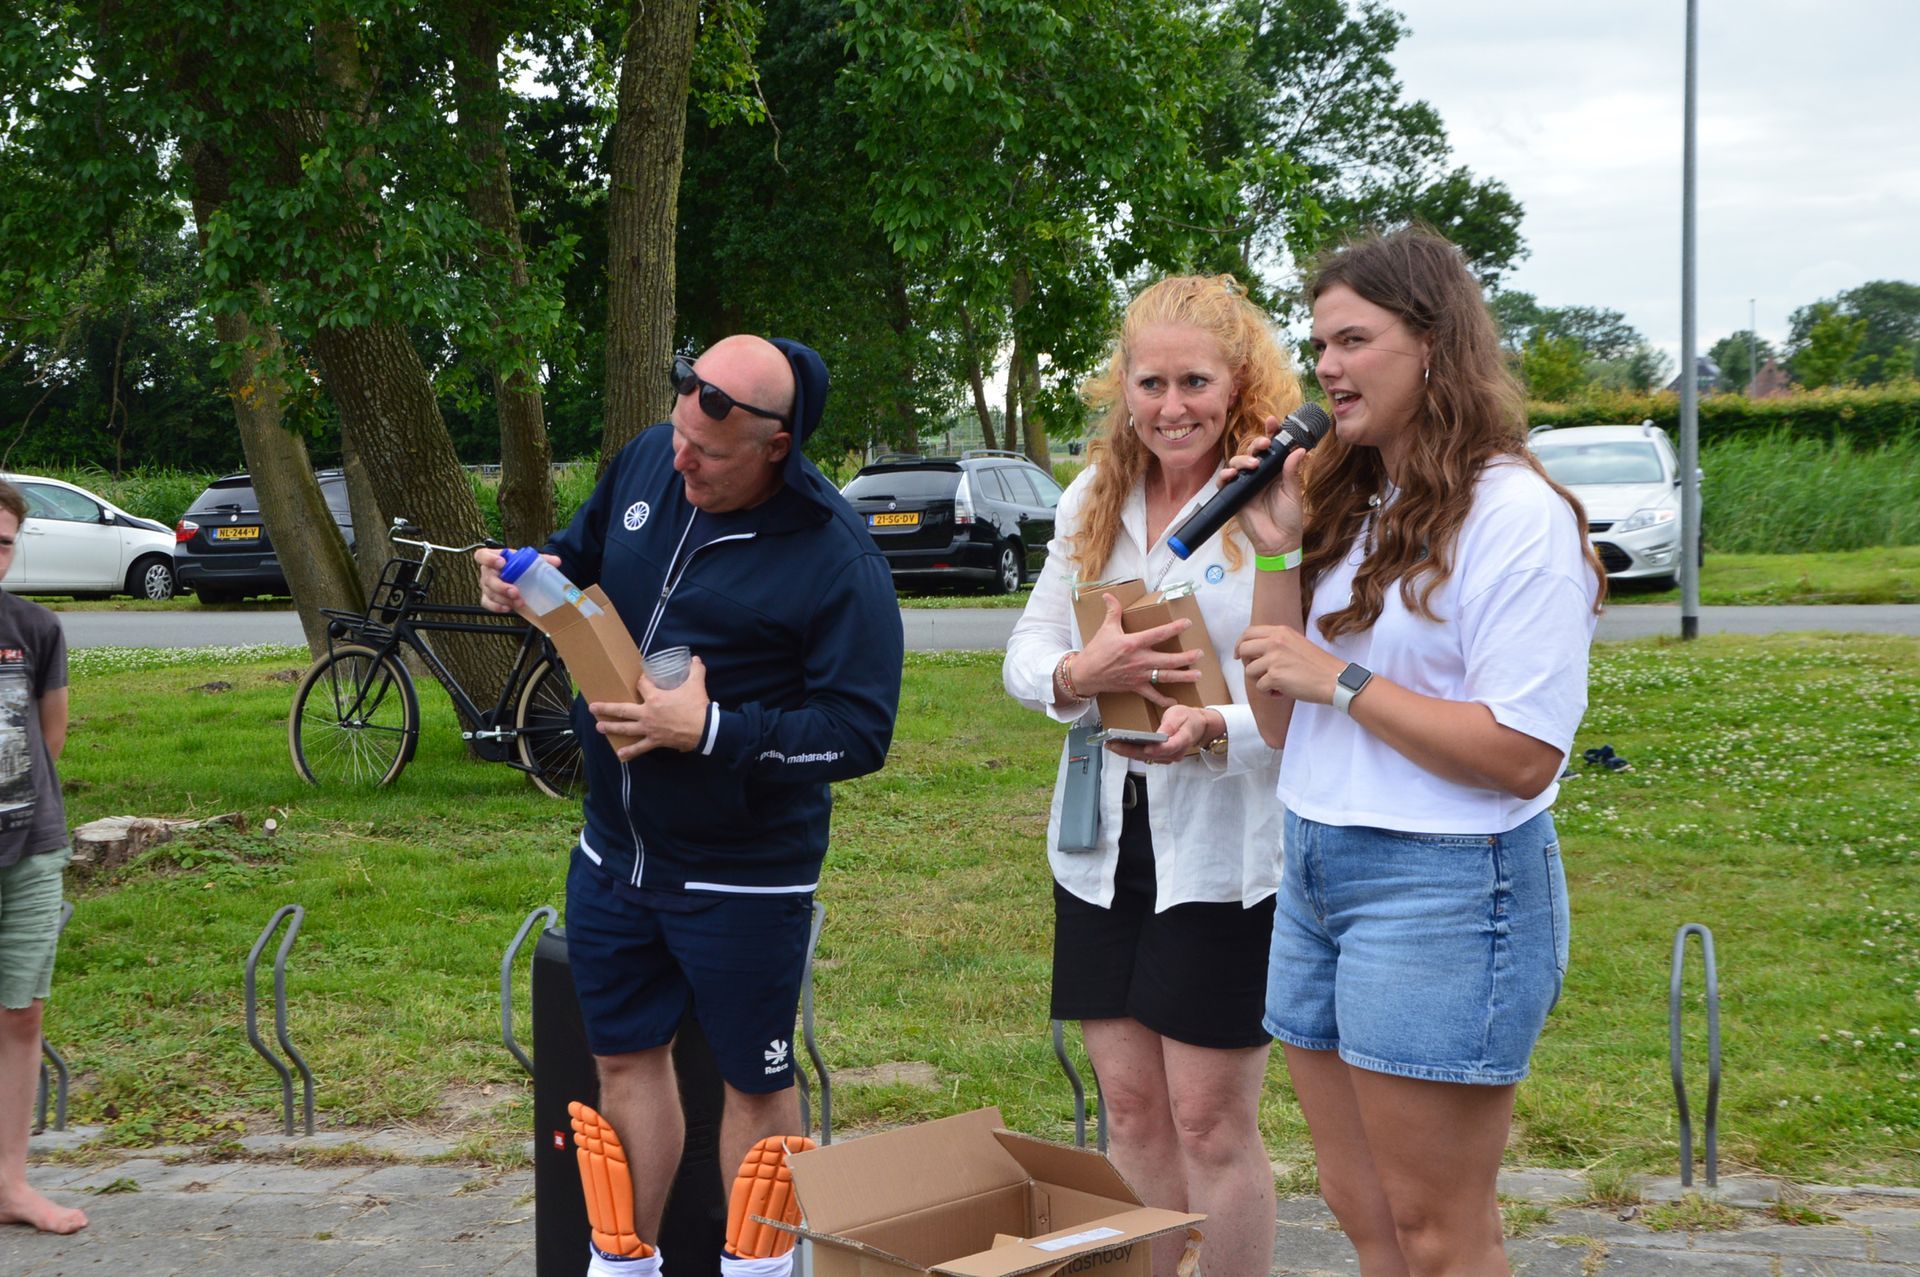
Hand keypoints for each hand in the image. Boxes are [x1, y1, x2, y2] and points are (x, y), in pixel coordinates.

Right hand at [476, 547, 560, 616]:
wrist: (519, 576)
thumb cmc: (520, 566)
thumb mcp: (530, 560)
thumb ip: (542, 559)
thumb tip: (556, 561)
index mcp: (494, 557)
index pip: (482, 555)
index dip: (489, 559)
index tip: (502, 563)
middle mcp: (487, 572)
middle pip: (488, 579)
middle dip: (501, 586)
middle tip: (515, 592)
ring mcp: (486, 585)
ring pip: (490, 593)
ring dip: (504, 599)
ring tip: (519, 602)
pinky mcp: (488, 597)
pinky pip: (487, 603)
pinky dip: (497, 607)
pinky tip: (508, 608)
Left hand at [588, 656, 712, 758]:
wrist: (705, 729)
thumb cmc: (697, 706)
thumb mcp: (696, 684)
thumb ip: (695, 670)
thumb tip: (696, 659)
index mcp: (655, 698)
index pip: (641, 685)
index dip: (641, 680)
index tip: (641, 678)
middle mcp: (647, 713)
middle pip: (622, 709)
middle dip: (606, 708)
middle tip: (593, 707)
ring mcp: (649, 729)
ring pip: (626, 728)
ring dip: (611, 727)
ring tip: (599, 727)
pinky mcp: (655, 740)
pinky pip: (640, 748)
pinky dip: (630, 752)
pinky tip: (620, 755)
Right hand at [1074, 593, 1201, 708]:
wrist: (1086, 674)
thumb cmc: (1096, 651)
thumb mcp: (1105, 629)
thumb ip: (1112, 611)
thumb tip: (1108, 595)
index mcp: (1133, 643)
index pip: (1158, 634)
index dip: (1174, 628)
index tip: (1187, 623)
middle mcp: (1140, 660)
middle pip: (1168, 659)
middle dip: (1186, 658)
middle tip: (1200, 654)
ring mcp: (1139, 675)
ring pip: (1165, 677)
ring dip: (1183, 677)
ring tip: (1198, 675)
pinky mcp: (1135, 687)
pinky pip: (1152, 695)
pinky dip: (1163, 700)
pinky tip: (1175, 701)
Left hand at [1103, 704, 1220, 765]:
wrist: (1197, 727)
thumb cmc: (1189, 719)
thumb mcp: (1180, 715)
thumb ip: (1170, 726)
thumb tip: (1161, 735)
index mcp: (1181, 741)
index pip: (1168, 748)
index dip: (1155, 749)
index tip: (1144, 747)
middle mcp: (1174, 754)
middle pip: (1150, 755)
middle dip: (1129, 751)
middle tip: (1112, 745)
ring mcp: (1167, 758)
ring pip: (1145, 758)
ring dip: (1127, 753)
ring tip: (1111, 745)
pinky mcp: (1161, 757)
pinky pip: (1145, 757)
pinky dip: (1132, 752)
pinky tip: (1120, 747)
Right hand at [1217, 424, 1308, 553]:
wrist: (1278, 542)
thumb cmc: (1289, 518)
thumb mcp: (1293, 492)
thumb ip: (1292, 471)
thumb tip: (1299, 449)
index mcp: (1276, 470)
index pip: (1272, 448)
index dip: (1271, 433)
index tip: (1272, 422)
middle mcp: (1260, 474)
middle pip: (1253, 451)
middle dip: (1256, 444)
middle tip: (1264, 445)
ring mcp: (1246, 484)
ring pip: (1237, 463)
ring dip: (1242, 460)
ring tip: (1252, 466)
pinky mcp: (1234, 495)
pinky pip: (1225, 482)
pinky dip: (1225, 476)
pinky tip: (1231, 476)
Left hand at [1236, 624, 1344, 702]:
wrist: (1334, 680)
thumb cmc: (1318, 665)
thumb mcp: (1296, 643)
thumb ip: (1277, 643)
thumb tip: (1256, 651)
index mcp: (1280, 631)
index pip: (1249, 632)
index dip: (1241, 644)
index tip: (1240, 655)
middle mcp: (1275, 641)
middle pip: (1244, 649)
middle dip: (1246, 663)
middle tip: (1257, 673)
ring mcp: (1274, 658)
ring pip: (1249, 671)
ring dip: (1260, 681)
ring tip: (1277, 685)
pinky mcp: (1274, 676)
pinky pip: (1260, 687)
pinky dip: (1269, 693)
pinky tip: (1282, 692)